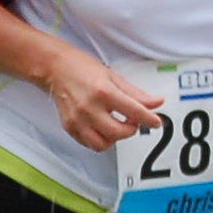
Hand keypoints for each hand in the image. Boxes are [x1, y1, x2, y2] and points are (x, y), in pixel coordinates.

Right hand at [42, 44, 163, 151]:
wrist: (56, 68)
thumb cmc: (82, 69)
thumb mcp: (114, 77)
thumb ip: (136, 94)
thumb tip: (156, 103)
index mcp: (103, 91)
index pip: (134, 111)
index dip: (150, 119)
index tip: (156, 122)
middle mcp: (89, 107)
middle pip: (119, 132)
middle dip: (131, 129)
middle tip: (133, 121)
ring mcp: (77, 119)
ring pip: (102, 144)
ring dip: (115, 138)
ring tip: (116, 126)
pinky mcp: (69, 126)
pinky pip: (89, 143)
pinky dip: (100, 140)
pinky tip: (102, 128)